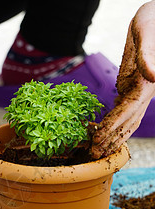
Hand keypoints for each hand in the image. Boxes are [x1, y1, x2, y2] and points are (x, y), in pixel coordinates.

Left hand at [92, 1, 154, 158]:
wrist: (152, 20)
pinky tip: (102, 131)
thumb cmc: (151, 23)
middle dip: (111, 139)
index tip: (99, 138)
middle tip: (95, 154)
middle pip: (127, 122)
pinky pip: (120, 110)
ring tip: (99, 150)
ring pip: (125, 121)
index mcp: (146, 85)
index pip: (128, 110)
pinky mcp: (129, 88)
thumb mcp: (148, 35)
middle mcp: (142, 94)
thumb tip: (154, 76)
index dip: (114, 125)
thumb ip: (149, 56)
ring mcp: (137, 93)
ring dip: (112, 137)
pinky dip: (111, 123)